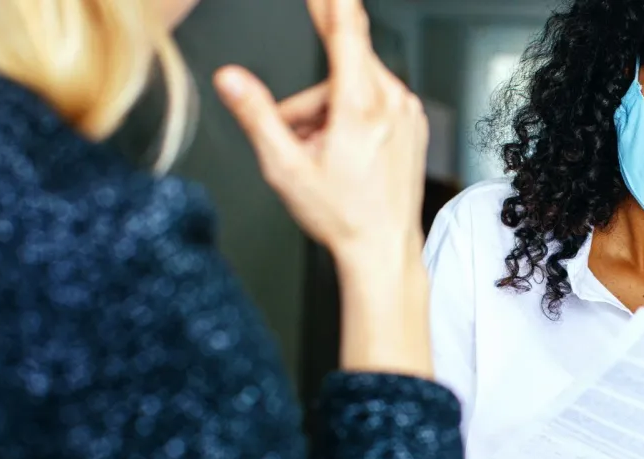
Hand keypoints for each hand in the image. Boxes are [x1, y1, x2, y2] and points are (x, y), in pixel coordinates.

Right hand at [214, 0, 426, 257]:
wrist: (384, 248)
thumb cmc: (343, 216)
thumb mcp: (285, 168)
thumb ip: (256, 116)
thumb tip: (230, 79)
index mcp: (361, 106)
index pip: (346, 29)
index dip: (332, 0)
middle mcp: (391, 102)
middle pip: (338, 69)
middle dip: (310, 101)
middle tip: (299, 140)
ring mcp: (407, 112)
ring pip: (353, 87)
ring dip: (328, 111)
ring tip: (323, 156)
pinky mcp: (413, 123)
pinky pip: (373, 102)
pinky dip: (352, 118)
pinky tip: (345, 153)